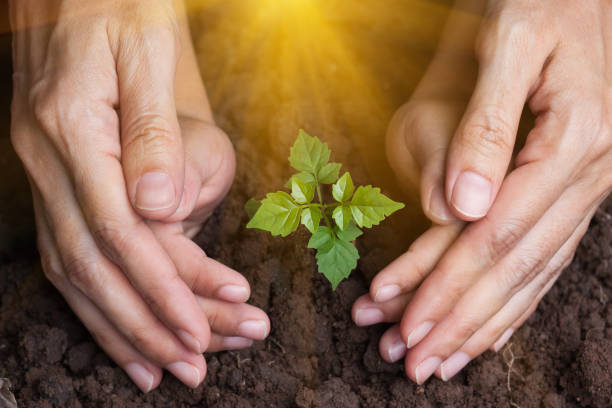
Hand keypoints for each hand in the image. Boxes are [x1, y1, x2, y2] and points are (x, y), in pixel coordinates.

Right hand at [10, 0, 268, 391]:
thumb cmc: (117, 4)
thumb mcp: (144, 50)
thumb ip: (149, 131)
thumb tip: (161, 208)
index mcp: (73, 130)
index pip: (121, 232)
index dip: (162, 288)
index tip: (201, 330)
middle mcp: (47, 162)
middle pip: (96, 266)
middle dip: (146, 324)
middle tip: (193, 368)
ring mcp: (42, 172)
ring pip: (74, 270)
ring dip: (119, 325)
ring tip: (161, 368)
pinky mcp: (52, 177)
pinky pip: (65, 250)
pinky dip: (93, 297)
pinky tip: (118, 325)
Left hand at [353, 0, 611, 383]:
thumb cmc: (538, 2)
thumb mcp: (510, 43)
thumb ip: (487, 126)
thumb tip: (462, 208)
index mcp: (572, 142)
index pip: (496, 235)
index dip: (447, 285)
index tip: (405, 323)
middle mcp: (585, 176)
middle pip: (512, 267)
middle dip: (457, 320)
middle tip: (410, 362)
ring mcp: (583, 187)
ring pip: (528, 274)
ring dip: (480, 324)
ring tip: (438, 361)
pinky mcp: (569, 189)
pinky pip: (544, 258)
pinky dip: (514, 302)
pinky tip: (490, 333)